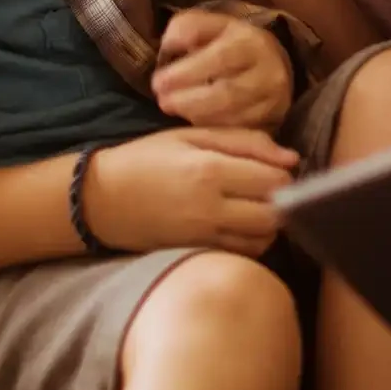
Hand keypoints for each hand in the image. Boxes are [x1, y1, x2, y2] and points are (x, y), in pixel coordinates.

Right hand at [82, 126, 298, 255]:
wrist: (98, 199)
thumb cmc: (146, 159)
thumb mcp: (191, 136)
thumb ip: (245, 141)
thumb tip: (292, 158)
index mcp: (209, 170)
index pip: (275, 179)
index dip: (283, 173)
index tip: (274, 166)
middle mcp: (210, 208)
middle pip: (275, 213)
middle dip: (282, 200)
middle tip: (269, 188)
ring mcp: (203, 236)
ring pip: (265, 238)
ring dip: (271, 222)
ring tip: (256, 205)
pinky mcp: (197, 253)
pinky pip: (244, 253)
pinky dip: (253, 241)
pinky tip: (241, 225)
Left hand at [153, 10, 295, 131]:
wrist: (271, 63)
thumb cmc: (230, 43)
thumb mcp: (210, 25)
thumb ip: (187, 28)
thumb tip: (170, 45)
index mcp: (252, 42)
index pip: (219, 58)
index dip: (185, 73)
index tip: (158, 82)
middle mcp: (269, 72)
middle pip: (226, 93)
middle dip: (188, 101)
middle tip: (163, 102)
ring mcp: (273, 101)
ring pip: (232, 116)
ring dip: (196, 116)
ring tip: (176, 110)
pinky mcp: (271, 123)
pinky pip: (238, 131)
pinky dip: (212, 128)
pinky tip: (195, 121)